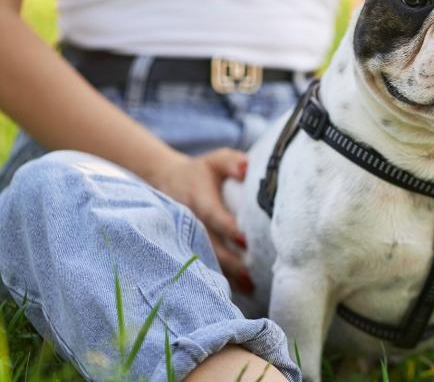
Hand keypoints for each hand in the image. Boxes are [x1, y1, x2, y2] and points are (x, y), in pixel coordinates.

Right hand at [153, 148, 253, 292]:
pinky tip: (236, 289)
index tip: (245, 239)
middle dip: (231, 261)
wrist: (165, 180)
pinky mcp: (187, 245)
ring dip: (227, 274)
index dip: (227, 227)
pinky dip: (218, 276)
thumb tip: (246, 168)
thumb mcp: (214, 160)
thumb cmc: (200, 171)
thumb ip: (231, 162)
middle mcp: (189, 221)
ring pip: (205, 258)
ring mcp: (186, 236)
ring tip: (250, 287)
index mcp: (197, 199)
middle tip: (252, 274)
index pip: (213, 215)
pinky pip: (202, 263)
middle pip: (210, 244)